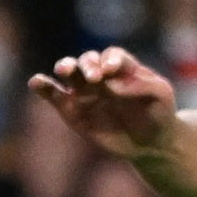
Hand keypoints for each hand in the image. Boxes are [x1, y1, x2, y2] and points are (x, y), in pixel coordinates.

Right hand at [30, 47, 175, 159]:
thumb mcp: (160, 95)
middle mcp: (100, 75)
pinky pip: (53, 94)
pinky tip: (36, 82)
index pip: (111, 55)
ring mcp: (83, 90)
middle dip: (88, 65)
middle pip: (87, 60)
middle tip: (94, 78)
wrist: (150, 141)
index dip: (110, 60)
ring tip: (65, 71)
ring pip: (68, 71)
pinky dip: (43, 86)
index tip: (111, 70)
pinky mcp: (71, 109)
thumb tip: (113, 83)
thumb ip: (142, 85)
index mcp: (122, 67)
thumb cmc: (159, 112)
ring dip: (65, 67)